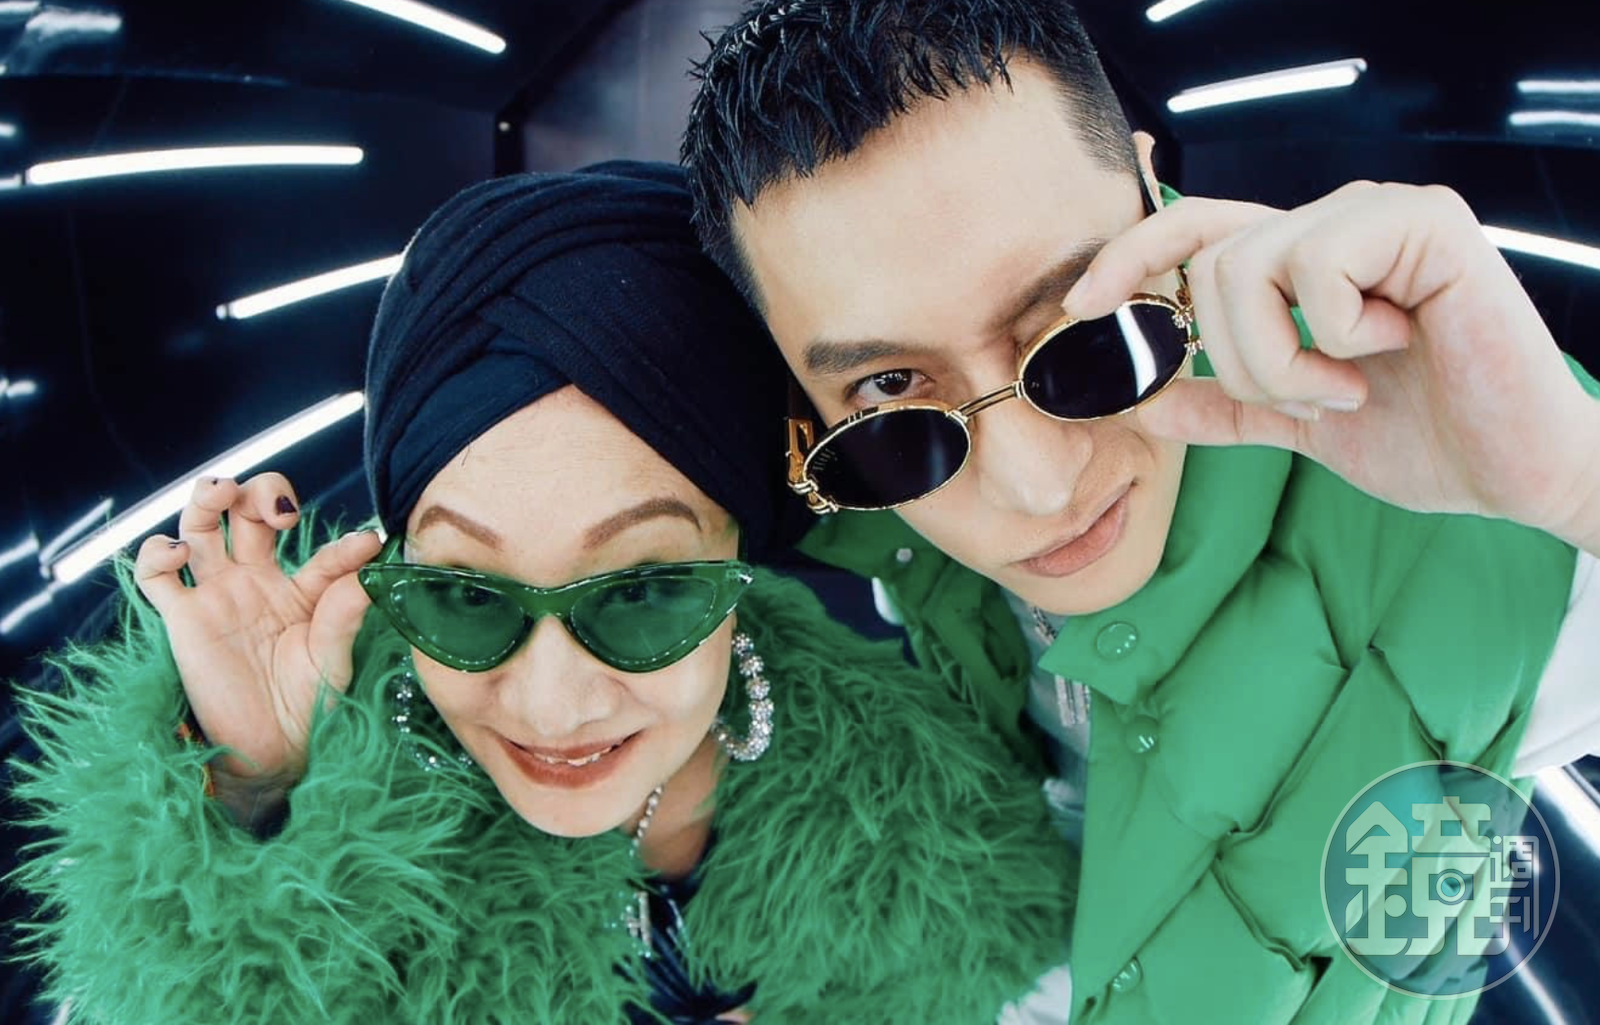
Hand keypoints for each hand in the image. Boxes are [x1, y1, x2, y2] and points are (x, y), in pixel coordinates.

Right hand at [135, 473, 382, 789]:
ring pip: (200, 526)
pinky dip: (158, 552)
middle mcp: (258, 582)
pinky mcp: (183, 619)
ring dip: (206, 497)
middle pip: (248, 513)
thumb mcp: (334, 656)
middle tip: (278, 511)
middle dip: (261, 493)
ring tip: (221, 492)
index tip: (367, 547)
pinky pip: (156, 575)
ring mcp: (218, 596)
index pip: (326, 551)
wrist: (271, 753)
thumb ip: (346, 608)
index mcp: (304, 590)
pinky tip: (180, 554)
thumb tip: (372, 557)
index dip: (346, 547)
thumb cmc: (310, 707)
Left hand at [1065, 181, 1599, 539]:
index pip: (1194, 230)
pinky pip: (1316, 263)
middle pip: (1208, 261)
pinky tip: (1388, 349)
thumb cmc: (1426, 439)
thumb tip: (1146, 402)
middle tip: (1305, 399)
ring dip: (1280, 355)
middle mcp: (1335, 222)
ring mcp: (1379, 215)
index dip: (1131, 256)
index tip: (1082, 305)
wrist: (1517, 471)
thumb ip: (1229, 406)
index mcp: (1305, 261)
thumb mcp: (1302, 425)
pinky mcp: (1425, 223)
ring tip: (1345, 386)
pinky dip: (1333, 332)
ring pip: (1247, 263)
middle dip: (1234, 357)